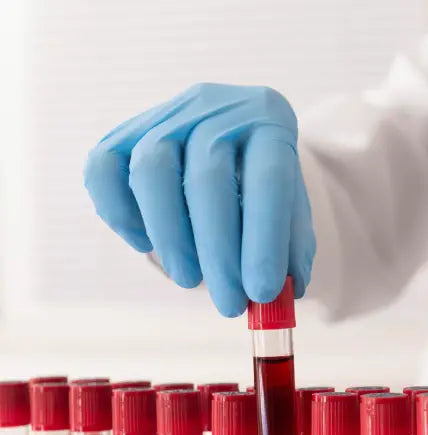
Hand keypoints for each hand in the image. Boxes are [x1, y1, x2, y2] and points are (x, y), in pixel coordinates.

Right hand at [84, 83, 314, 316]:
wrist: (234, 139)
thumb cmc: (266, 183)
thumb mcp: (291, 208)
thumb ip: (291, 249)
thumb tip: (283, 295)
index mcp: (268, 119)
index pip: (269, 178)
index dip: (265, 239)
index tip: (263, 292)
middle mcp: (215, 107)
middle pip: (207, 178)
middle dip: (218, 252)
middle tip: (229, 304)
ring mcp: (165, 114)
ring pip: (151, 170)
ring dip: (170, 236)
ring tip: (191, 280)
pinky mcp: (123, 132)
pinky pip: (104, 168)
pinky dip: (120, 213)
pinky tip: (146, 244)